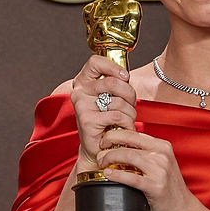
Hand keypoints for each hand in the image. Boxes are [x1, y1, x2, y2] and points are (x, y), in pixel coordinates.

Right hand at [70, 55, 137, 172]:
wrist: (98, 148)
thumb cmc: (107, 121)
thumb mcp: (111, 97)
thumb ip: (116, 83)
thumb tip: (125, 75)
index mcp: (83, 82)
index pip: (95, 62)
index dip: (113, 67)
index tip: (125, 76)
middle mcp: (79, 92)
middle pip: (113, 82)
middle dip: (129, 94)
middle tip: (130, 104)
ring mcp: (81, 106)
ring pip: (118, 101)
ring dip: (130, 112)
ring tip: (125, 120)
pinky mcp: (87, 120)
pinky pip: (117, 116)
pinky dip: (126, 123)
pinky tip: (123, 127)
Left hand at [95, 129, 198, 210]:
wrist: (181, 209)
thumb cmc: (167, 187)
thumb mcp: (160, 163)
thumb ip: (145, 153)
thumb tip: (120, 145)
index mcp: (162, 146)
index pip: (134, 133)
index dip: (115, 135)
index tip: (104, 141)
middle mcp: (162, 155)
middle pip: (129, 143)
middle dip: (109, 146)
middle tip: (99, 153)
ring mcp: (160, 170)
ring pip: (128, 156)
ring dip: (110, 158)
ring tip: (101, 163)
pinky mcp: (155, 186)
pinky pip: (131, 178)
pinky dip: (117, 175)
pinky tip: (108, 174)